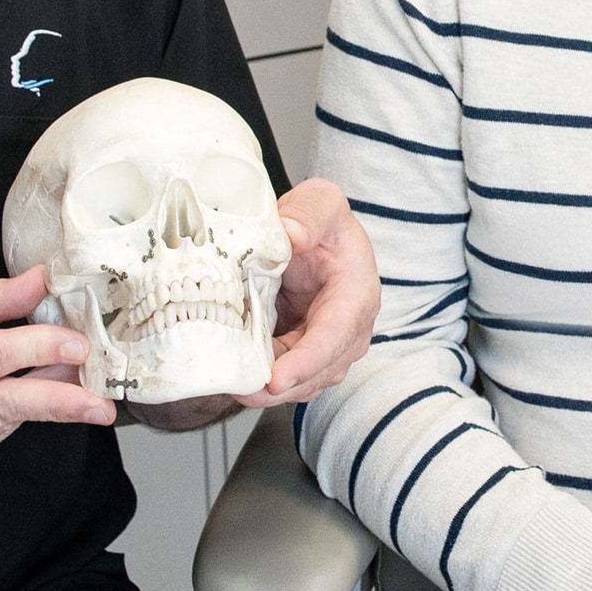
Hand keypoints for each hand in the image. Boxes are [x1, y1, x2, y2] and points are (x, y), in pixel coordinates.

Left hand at [237, 178, 379, 406]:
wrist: (315, 236)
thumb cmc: (323, 222)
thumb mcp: (322, 201)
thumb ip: (311, 211)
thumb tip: (292, 234)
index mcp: (357, 294)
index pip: (335, 335)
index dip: (306, 361)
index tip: (277, 379)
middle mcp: (348, 330)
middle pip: (318, 371)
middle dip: (280, 386)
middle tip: (241, 389)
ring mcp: (326, 347)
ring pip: (301, 382)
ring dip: (269, 389)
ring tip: (234, 386)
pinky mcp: (302, 353)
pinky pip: (284, 375)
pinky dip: (261, 379)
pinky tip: (237, 375)